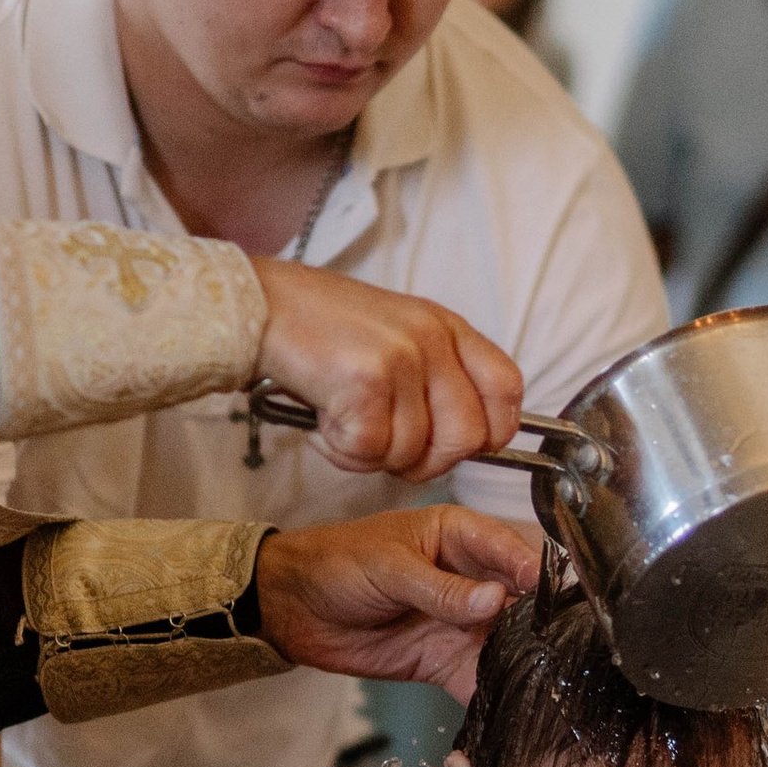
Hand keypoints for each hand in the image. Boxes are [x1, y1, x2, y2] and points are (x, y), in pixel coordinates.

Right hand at [249, 261, 523, 478]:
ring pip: (413, 452)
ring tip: (342, 420)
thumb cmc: (320, 328)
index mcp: (447, 327)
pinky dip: (342, 451)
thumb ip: (436, 377)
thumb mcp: (397, 334)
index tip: (452, 444)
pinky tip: (324, 420)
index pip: (508, 391)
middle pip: (466, 438)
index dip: (491, 433)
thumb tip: (464, 440)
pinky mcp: (365, 381)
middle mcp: (432, 339)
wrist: (260, 305)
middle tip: (384, 445)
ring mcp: (402, 358)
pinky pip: (371, 452)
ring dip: (373, 454)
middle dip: (425, 461)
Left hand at [254, 508, 541, 699]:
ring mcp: (462, 622)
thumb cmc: (337, 564)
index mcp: (460, 537)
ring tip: (546, 681)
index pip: (510, 549)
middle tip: (560, 646)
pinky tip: (513, 709)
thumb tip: (494, 599)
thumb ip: (441, 588)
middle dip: (541, 623)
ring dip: (525, 662)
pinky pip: (479, 677)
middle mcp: (471, 579)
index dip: (533, 571)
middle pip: (521, 600)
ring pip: (508, 642)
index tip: (551, 596)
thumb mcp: (388, 567)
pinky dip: (495, 694)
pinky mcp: (446, 660)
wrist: (292, 607)